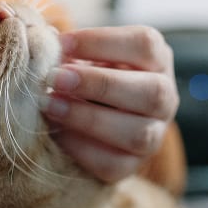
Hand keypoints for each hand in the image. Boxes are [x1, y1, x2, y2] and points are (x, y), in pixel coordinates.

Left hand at [44, 25, 178, 182]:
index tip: (61, 43)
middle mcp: (165, 98)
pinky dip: (81, 148)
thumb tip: (42, 42)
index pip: (145, 44)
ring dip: (89, 118)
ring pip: (138, 134)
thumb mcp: (83, 54)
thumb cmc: (84, 76)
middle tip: (56, 78)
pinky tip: (56, 133)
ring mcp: (154, 135)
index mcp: (157, 60)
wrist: (86, 120)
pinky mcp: (132, 165)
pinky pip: (114, 164)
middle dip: (100, 84)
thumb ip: (67, 48)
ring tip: (50, 105)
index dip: (102, 41)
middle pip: (152, 91)